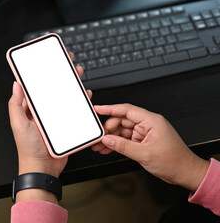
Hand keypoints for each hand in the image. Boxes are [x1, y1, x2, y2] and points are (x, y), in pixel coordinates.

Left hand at [8, 52, 91, 201]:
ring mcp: (55, 117)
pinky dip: (81, 101)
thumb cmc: (28, 148)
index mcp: (31, 109)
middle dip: (61, 74)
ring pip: (65, 96)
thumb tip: (16, 84)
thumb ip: (16, 104)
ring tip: (77, 73)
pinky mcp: (66, 124)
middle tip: (67, 61)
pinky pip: (75, 109)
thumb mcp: (18, 124)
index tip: (48, 60)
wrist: (42, 168)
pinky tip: (85, 94)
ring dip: (72, 84)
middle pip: (53, 88)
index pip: (36, 86)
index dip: (42, 72)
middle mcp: (44, 111)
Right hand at [92, 104, 208, 191]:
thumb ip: (123, 146)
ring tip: (99, 145)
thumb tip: (108, 139)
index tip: (98, 109)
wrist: (185, 173)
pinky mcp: (143, 142)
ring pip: (122, 131)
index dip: (110, 108)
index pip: (126, 110)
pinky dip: (117, 144)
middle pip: (122, 121)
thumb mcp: (145, 154)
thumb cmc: (175, 161)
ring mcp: (145, 133)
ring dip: (111, 138)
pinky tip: (108, 148)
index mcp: (151, 121)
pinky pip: (126, 140)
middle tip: (98, 137)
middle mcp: (148, 125)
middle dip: (108, 129)